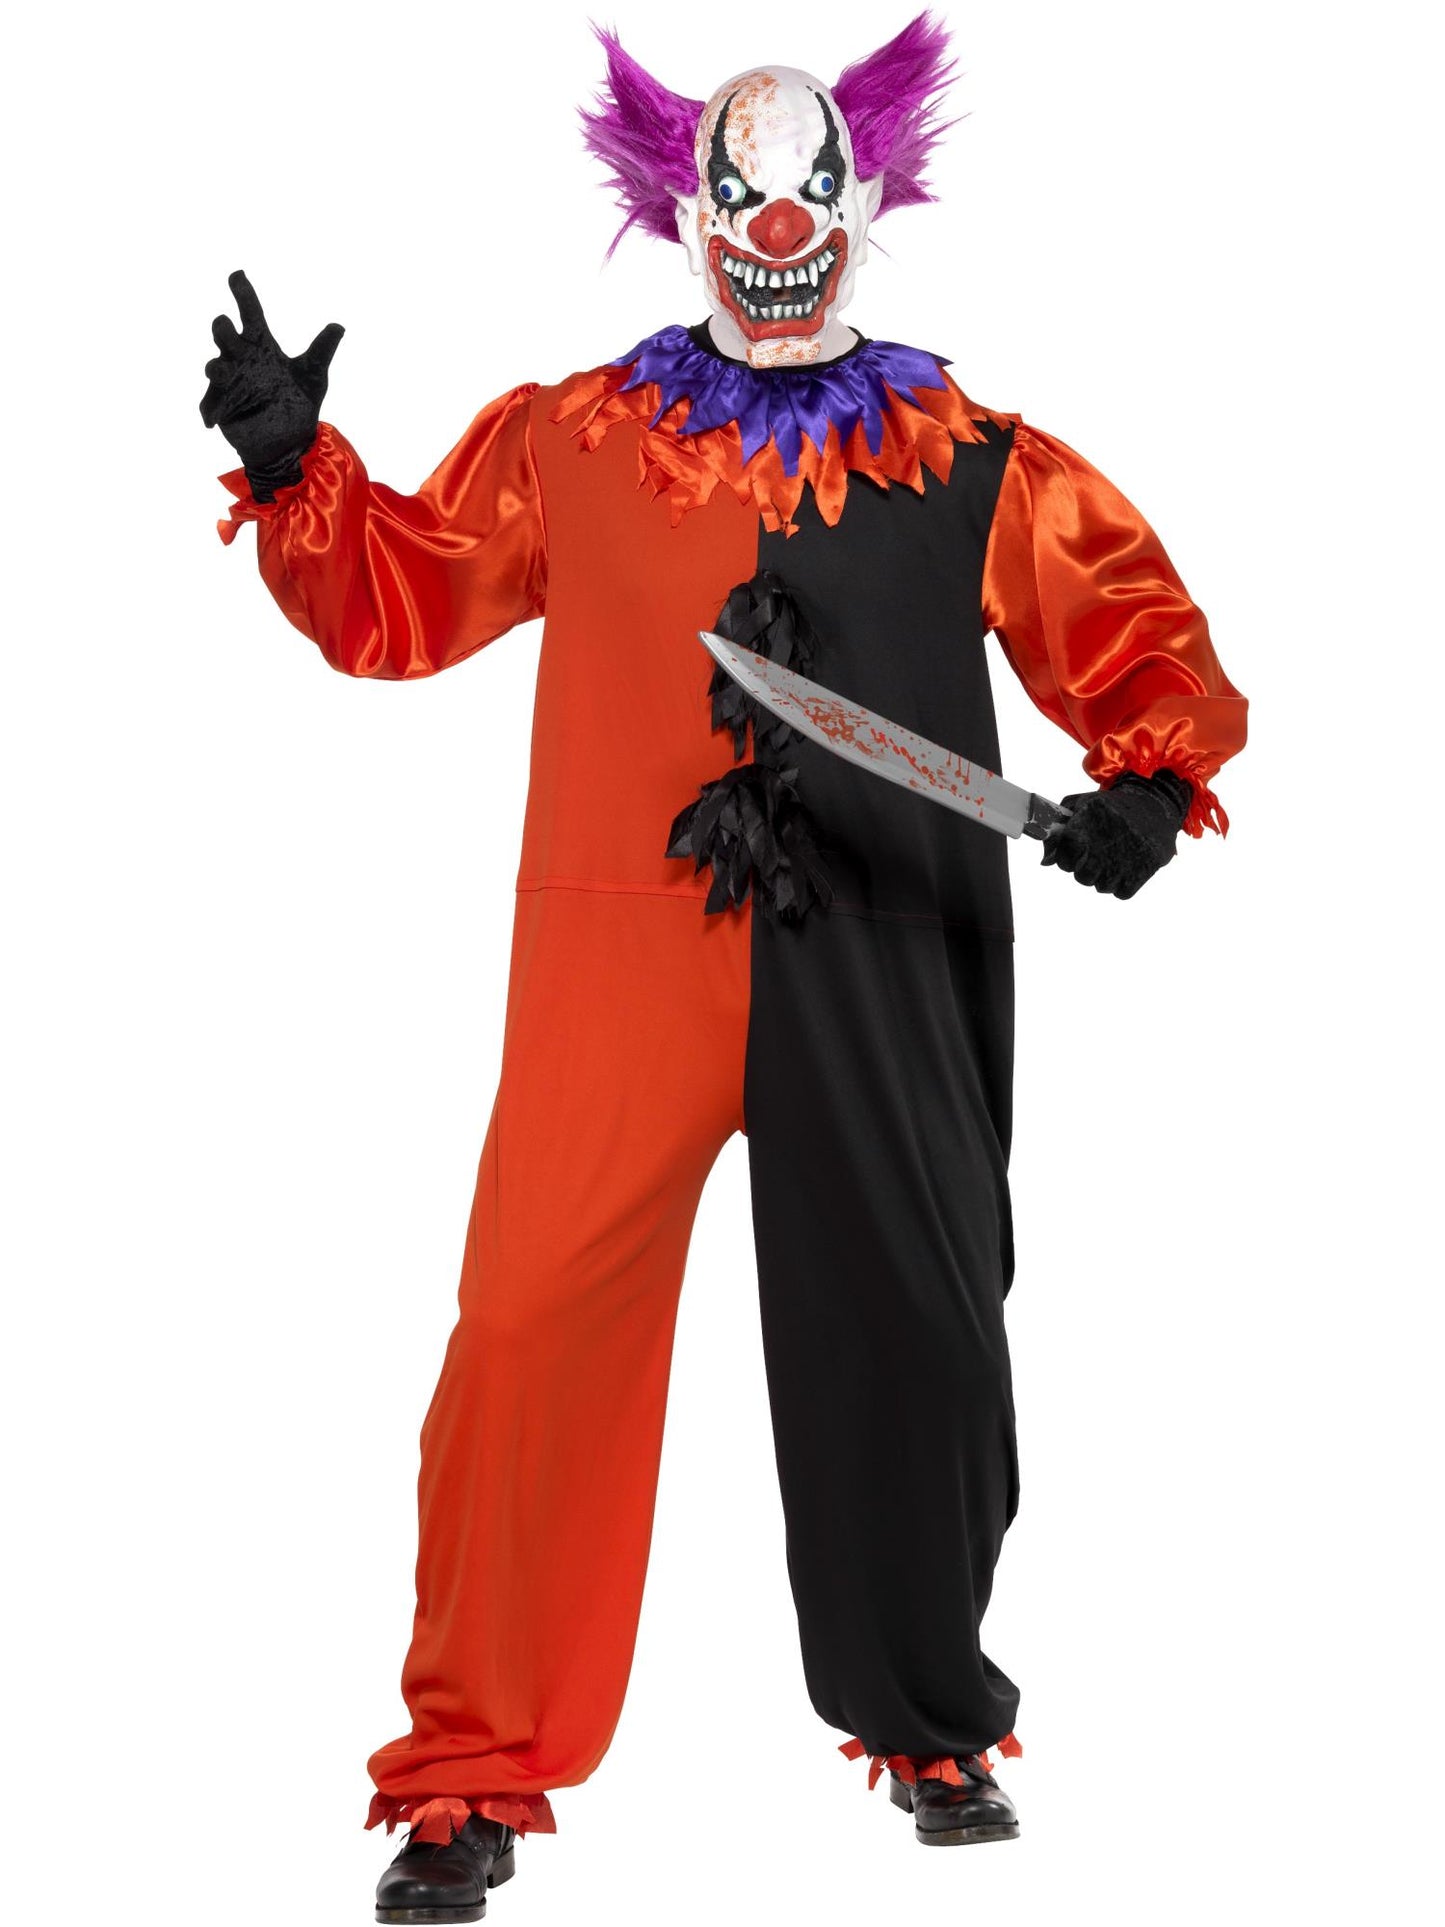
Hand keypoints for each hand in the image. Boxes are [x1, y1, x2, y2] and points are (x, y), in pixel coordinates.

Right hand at [199, 270, 343, 499]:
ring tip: (223, 374)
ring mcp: (228, 381)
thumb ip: (321, 352)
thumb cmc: (297, 405)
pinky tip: (212, 421)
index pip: (250, 312)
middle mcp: (241, 358)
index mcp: (261, 346)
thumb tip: (339, 326)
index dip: (242, 293)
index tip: (237, 275)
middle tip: (226, 325)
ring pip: (213, 365)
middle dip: (222, 328)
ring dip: (217, 368)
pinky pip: (209, 403)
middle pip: (223, 332)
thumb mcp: (313, 377)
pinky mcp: (221, 405)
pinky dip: (210, 408)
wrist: (288, 443)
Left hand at [1041, 769, 1191, 899]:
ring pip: (1101, 886)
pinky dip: (1120, 886)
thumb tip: (1046, 861)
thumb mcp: (1084, 803)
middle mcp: (1110, 836)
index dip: (1064, 858)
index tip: (1070, 857)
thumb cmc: (1111, 807)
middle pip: (1083, 876)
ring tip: (1111, 861)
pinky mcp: (1147, 867)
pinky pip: (1121, 893)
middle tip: (1092, 860)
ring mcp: (1130, 853)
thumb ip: (1058, 827)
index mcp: (1093, 816)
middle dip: (1083, 870)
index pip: (1067, 850)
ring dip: (1102, 878)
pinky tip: (1124, 868)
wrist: (1156, 804)